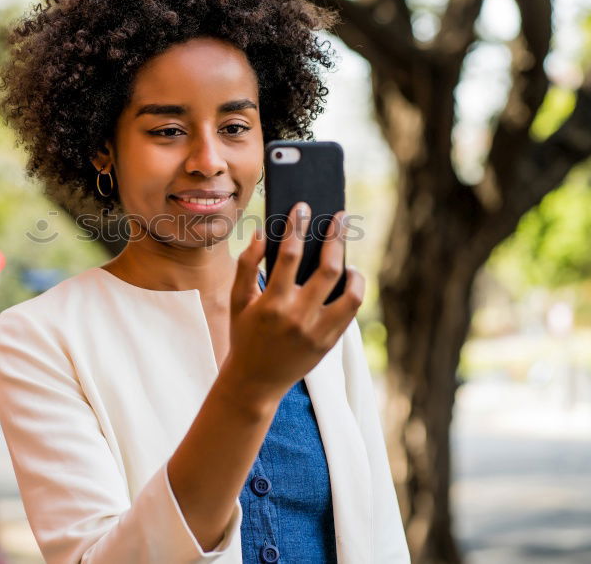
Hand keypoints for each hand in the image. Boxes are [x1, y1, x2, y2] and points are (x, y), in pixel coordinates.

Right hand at [221, 203, 364, 405]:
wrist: (255, 381)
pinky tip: (347, 278)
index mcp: (272, 304)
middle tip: (339, 217)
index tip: (302, 208)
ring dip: (352, 268)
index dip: (297, 227)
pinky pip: (350, 311)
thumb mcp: (237, 301)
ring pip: (350, 292)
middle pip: (328, 268)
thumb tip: (261, 233)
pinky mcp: (329, 343)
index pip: (289, 255)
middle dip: (336, 237)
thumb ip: (246, 265)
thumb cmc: (244, 335)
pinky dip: (353, 290)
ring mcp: (318, 332)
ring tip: (346, 256)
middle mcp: (298, 317)